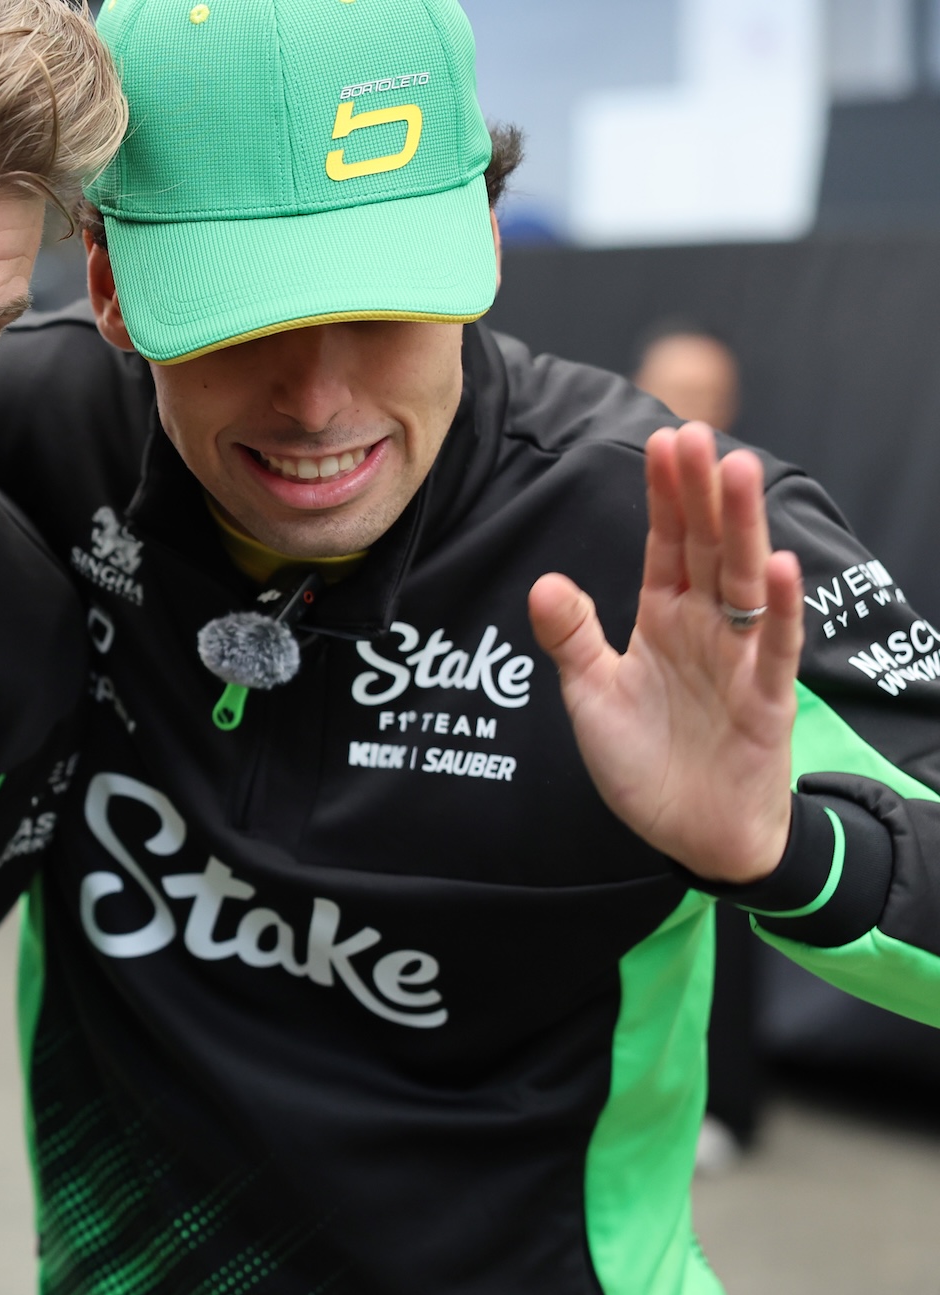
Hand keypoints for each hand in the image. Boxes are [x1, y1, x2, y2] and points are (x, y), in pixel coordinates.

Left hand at [528, 423, 803, 883]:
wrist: (691, 832)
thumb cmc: (644, 760)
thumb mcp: (591, 695)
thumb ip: (571, 638)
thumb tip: (544, 581)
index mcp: (664, 617)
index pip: (666, 543)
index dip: (664, 495)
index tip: (663, 440)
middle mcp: (707, 626)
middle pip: (707, 546)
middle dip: (701, 491)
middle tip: (695, 432)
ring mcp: (741, 657)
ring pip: (745, 580)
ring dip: (743, 527)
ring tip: (739, 471)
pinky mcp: (767, 698)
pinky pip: (776, 646)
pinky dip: (781, 608)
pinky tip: (780, 565)